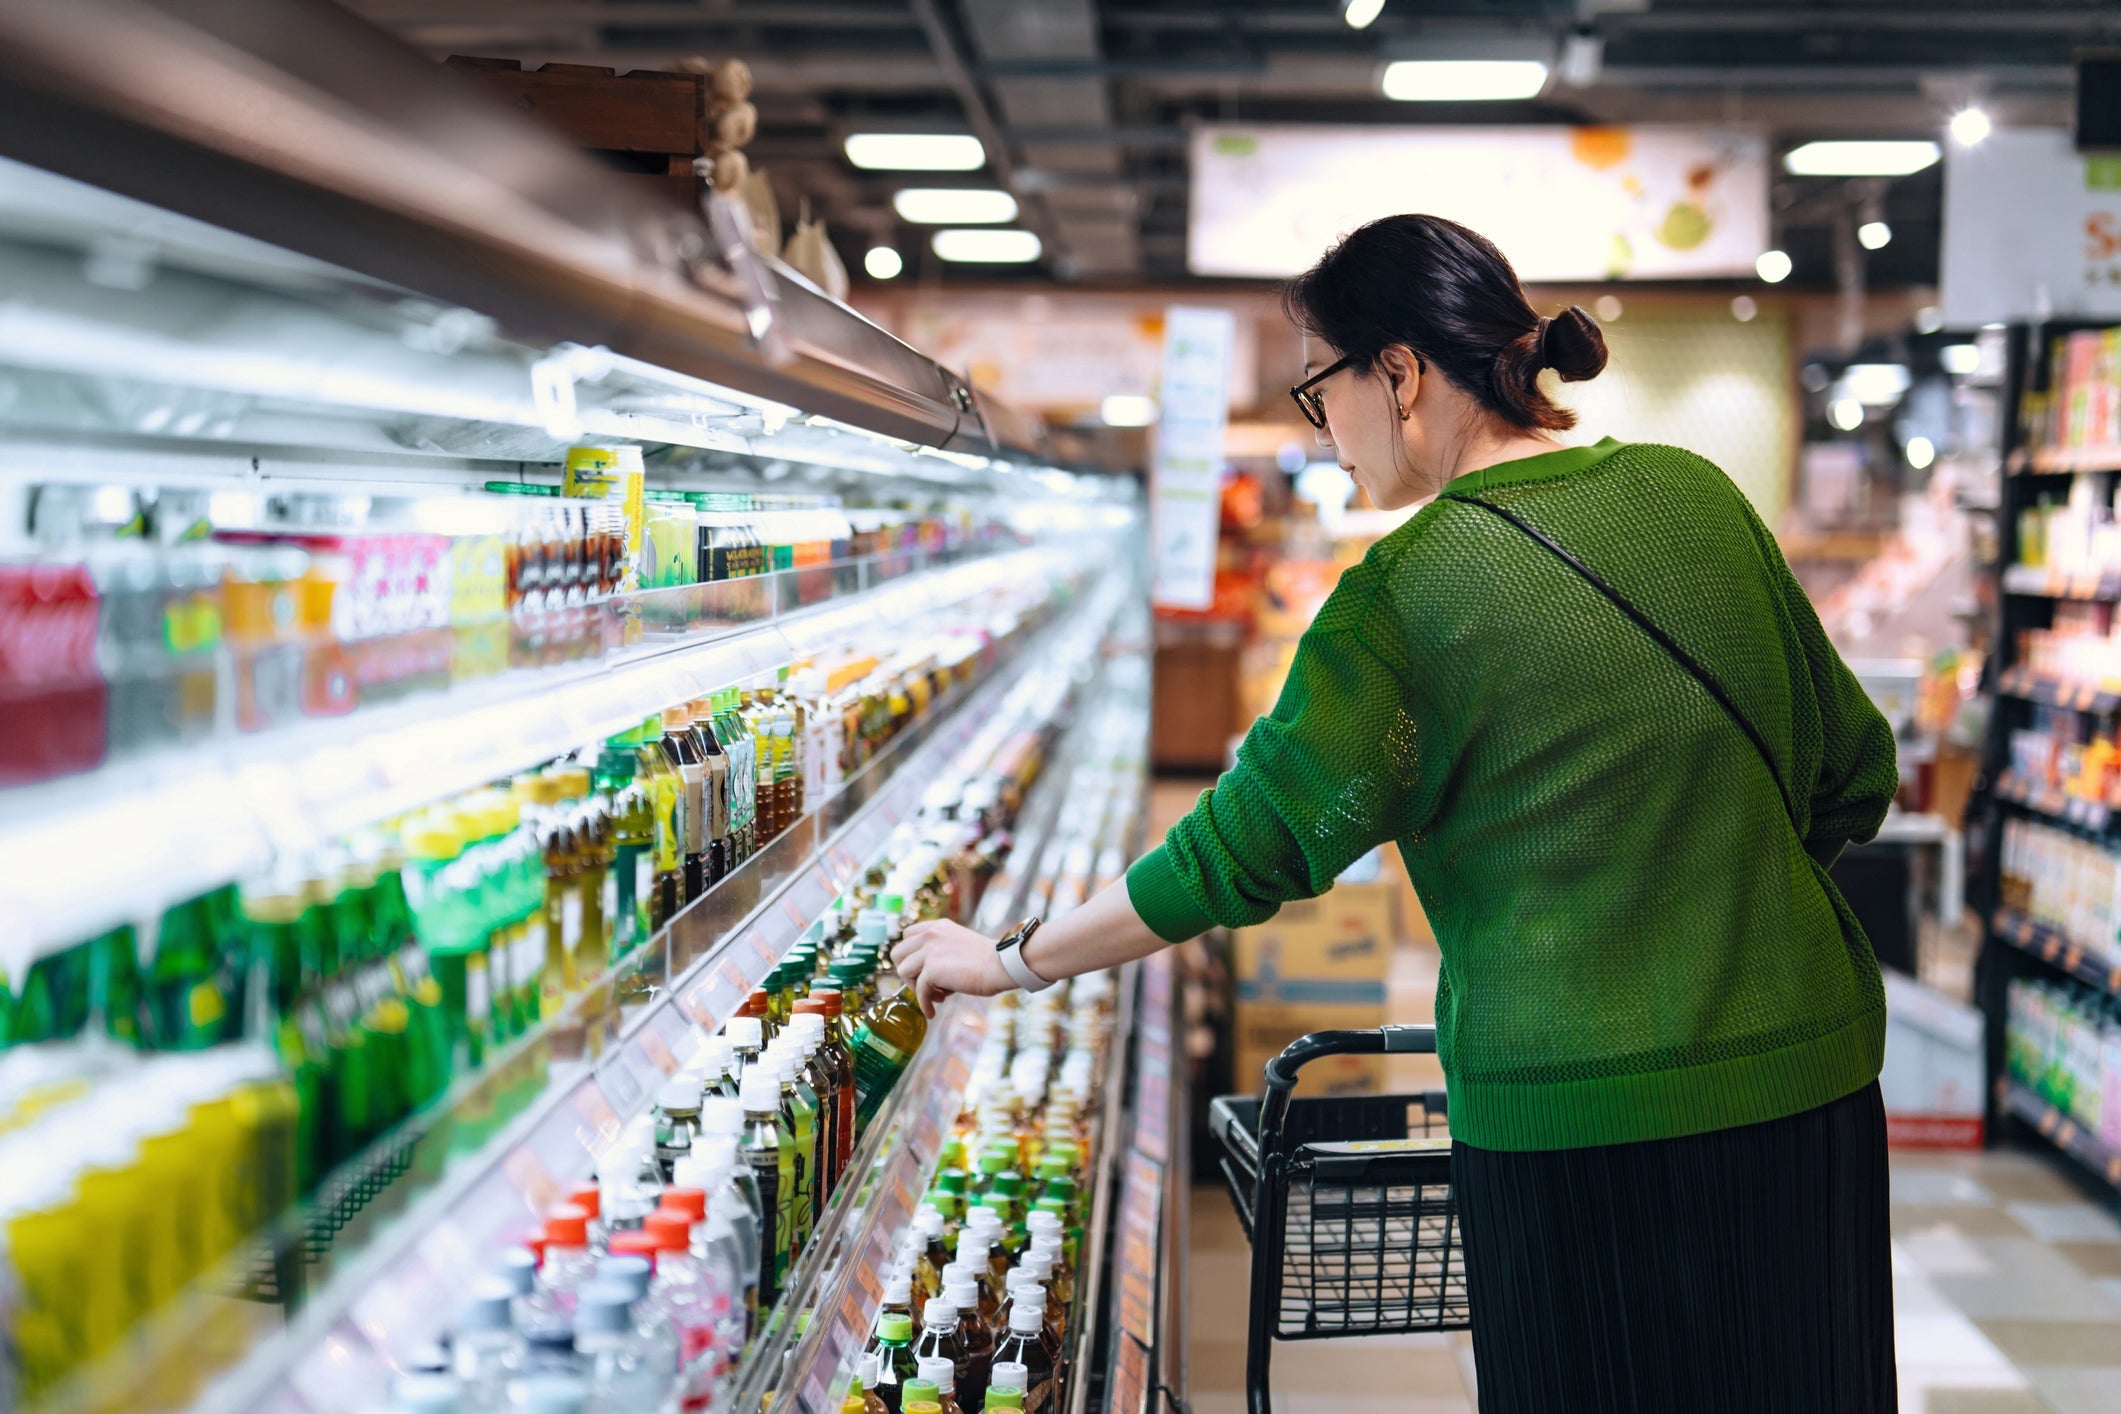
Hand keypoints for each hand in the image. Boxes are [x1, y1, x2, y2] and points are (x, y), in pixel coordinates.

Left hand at [891, 919, 1013, 1016]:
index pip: (907, 936)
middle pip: (897, 953)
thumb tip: (926, 974)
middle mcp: (930, 934)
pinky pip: (919, 991)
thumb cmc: (988, 960)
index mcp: (937, 926)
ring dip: (916, 988)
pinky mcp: (932, 969)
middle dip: (907, 973)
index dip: (909, 956)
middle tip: (923, 985)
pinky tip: (932, 1013)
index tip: (919, 970)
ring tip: (937, 997)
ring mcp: (929, 950)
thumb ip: (940, 951)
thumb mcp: (959, 945)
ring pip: (903, 972)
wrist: (1001, 965)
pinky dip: (924, 1004)